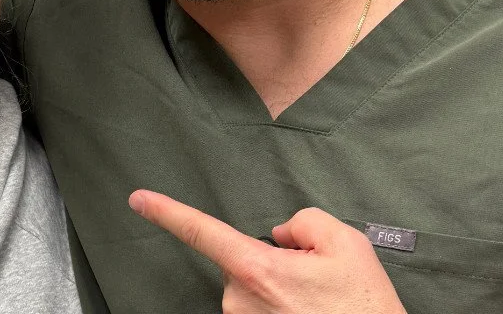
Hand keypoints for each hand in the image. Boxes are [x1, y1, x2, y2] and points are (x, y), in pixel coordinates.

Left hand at [129, 190, 405, 313]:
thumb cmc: (364, 308)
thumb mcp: (346, 245)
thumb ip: (304, 220)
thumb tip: (281, 233)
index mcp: (258, 270)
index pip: (202, 231)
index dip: (167, 212)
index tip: (138, 200)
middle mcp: (241, 300)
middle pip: (244, 260)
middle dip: (274, 262)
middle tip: (318, 280)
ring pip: (253, 288)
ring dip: (280, 289)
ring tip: (319, 304)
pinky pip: (260, 309)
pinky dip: (281, 307)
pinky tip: (308, 313)